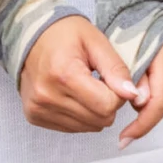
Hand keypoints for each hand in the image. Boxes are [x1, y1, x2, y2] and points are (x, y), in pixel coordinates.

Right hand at [19, 17, 141, 134]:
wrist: (30, 36)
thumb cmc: (64, 34)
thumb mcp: (96, 41)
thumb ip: (116, 69)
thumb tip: (133, 95)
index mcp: (64, 74)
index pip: (107, 105)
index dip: (118, 95)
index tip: (111, 79)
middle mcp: (48, 96)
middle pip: (99, 120)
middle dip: (107, 104)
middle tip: (98, 83)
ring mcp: (39, 108)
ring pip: (88, 127)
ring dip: (94, 111)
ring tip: (84, 87)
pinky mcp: (34, 116)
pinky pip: (72, 128)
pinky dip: (79, 115)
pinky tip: (72, 96)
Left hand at [117, 36, 162, 147]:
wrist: (157, 12)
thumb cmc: (135, 30)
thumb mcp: (123, 51)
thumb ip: (131, 78)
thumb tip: (140, 104)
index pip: (159, 100)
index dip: (142, 124)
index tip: (125, 139)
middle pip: (162, 100)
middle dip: (142, 105)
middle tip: (129, 93)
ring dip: (151, 95)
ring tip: (144, 75)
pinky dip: (160, 88)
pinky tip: (155, 75)